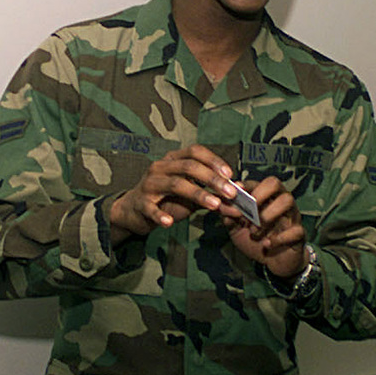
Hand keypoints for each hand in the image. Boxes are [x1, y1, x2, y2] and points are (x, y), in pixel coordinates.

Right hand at [108, 144, 237, 242]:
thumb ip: (213, 193)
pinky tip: (170, 222)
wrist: (135, 211)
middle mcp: (160, 167)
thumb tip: (240, 192)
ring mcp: (149, 184)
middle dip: (212, 179)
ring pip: (175, 184)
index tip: (230, 174)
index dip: (213, 161)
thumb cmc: (167, 200)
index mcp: (173, 160)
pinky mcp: (141, 203)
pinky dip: (160, 215)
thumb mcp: (191, 196)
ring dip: (197, 194)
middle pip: (189, 167)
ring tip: (214, 205)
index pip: (195, 152)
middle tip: (231, 192)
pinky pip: (150, 208)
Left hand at [225, 176, 306, 276]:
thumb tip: (219, 205)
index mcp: (264, 198)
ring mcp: (291, 216)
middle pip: (275, 183)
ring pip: (287, 200)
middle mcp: (279, 202)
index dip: (244, 186)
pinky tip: (267, 245)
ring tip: (255, 232)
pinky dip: (279, 238)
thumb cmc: (255, 240)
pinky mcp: (300, 234)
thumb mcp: (236, 229)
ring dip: (267, 216)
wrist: (274, 261)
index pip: (256, 182)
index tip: (233, 195)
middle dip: (259, 194)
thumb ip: (228, 217)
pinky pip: (296, 230)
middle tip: (249, 211)